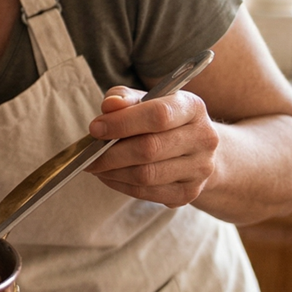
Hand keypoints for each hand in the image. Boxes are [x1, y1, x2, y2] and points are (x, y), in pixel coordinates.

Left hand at [82, 87, 219, 207]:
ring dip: (113, 171)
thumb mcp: (145, 100)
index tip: (95, 128)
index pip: (158, 115)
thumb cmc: (161, 120)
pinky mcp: (189, 192)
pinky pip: (147, 193)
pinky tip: (109, 175)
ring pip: (146, 175)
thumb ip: (124, 98)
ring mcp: (199, 169)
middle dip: (111, 152)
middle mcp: (203, 138)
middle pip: (149, 149)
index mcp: (192, 107)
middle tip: (88, 153)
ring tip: (95, 165)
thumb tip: (110, 105)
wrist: (195, 149)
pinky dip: (120, 185)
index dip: (122, 123)